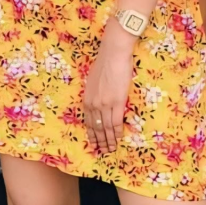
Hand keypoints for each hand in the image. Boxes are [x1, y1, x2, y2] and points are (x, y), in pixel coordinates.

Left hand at [83, 22, 135, 152]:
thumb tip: (98, 99)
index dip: (91, 134)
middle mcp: (93, 104)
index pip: (88, 121)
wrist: (113, 54)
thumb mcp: (93, 80)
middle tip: (102, 151)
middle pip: (96, 127)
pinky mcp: (116, 102)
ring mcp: (104, 104)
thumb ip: (94, 93)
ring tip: (110, 149)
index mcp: (87, 99)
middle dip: (99, 141)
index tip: (93, 143)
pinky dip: (117, 133)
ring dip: (108, 140)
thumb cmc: (105, 62)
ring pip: (106, 128)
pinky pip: (116, 122)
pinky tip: (118, 139)